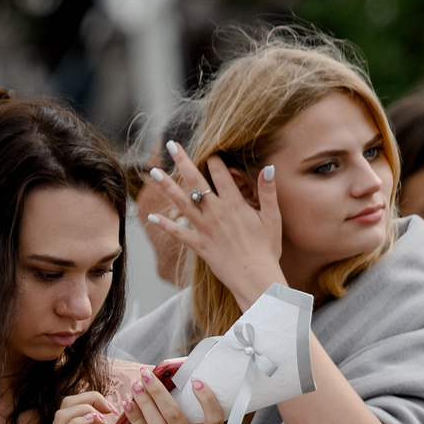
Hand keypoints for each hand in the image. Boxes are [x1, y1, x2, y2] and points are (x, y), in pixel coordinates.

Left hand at [129, 375, 225, 423]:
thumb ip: (192, 417)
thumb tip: (171, 381)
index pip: (213, 418)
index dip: (207, 399)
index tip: (196, 381)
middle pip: (175, 417)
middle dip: (159, 393)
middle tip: (146, 375)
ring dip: (144, 402)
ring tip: (135, 385)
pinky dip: (135, 417)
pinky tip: (128, 403)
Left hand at [143, 141, 286, 310]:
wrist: (255, 278)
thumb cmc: (267, 249)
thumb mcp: (273, 218)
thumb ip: (268, 191)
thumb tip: (267, 167)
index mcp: (235, 203)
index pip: (220, 173)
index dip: (214, 159)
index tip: (209, 149)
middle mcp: (216, 212)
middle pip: (195, 181)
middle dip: (183, 161)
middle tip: (171, 145)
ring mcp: (204, 228)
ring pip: (181, 202)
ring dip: (166, 186)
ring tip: (153, 172)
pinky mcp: (198, 244)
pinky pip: (177, 232)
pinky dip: (163, 225)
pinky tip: (150, 216)